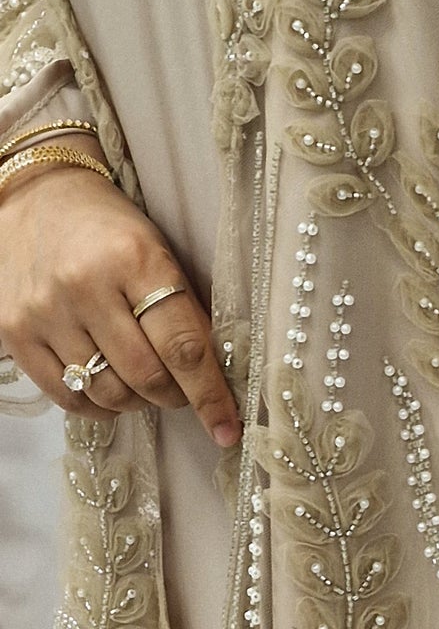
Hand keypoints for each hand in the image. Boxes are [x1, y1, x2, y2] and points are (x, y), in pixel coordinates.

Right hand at [0, 161, 241, 445]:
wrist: (36, 199)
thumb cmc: (110, 228)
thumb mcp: (158, 251)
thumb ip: (185, 310)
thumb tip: (217, 377)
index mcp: (134, 258)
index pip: (183, 345)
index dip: (210, 395)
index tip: (228, 429)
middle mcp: (85, 286)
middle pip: (147, 376)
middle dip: (176, 396)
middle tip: (181, 389)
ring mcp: (46, 312)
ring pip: (109, 393)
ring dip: (138, 401)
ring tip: (144, 383)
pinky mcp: (16, 333)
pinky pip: (68, 398)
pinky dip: (99, 406)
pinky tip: (109, 389)